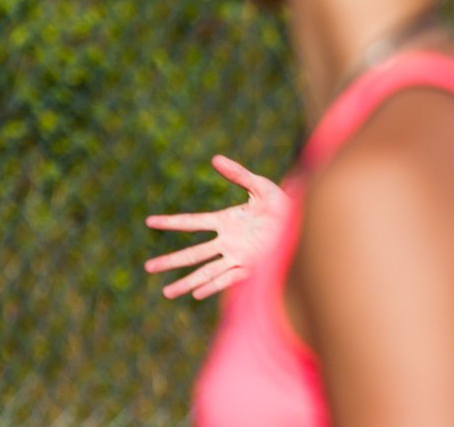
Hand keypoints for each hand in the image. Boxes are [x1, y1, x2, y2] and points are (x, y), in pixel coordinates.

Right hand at [145, 155, 291, 299]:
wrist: (305, 224)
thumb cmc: (283, 204)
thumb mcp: (261, 186)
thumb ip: (238, 174)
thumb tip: (215, 159)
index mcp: (226, 220)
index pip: (192, 222)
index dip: (171, 222)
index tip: (149, 221)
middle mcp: (228, 241)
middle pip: (193, 253)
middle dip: (171, 261)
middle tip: (148, 267)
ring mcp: (237, 256)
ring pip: (206, 271)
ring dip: (186, 282)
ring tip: (166, 293)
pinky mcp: (251, 267)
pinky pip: (228, 279)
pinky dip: (212, 286)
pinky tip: (197, 294)